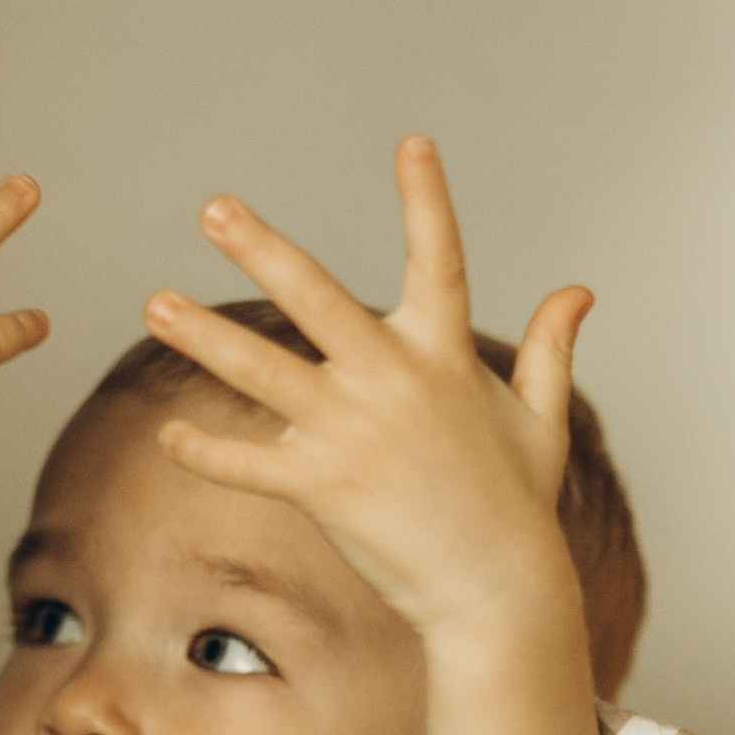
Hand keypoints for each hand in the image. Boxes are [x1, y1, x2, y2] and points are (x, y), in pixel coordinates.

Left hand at [140, 139, 590, 654]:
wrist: (498, 592)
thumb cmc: (518, 506)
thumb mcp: (542, 419)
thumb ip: (552, 350)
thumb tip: (579, 290)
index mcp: (445, 354)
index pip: (441, 259)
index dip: (427, 199)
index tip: (412, 142)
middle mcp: (393, 380)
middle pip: (315, 297)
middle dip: (261, 248)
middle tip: (213, 208)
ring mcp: (353, 432)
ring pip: (263, 371)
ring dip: (204, 337)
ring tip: (154, 303)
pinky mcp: (324, 488)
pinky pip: (251, 464)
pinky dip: (209, 452)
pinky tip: (169, 436)